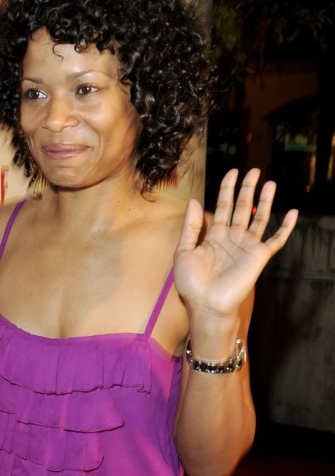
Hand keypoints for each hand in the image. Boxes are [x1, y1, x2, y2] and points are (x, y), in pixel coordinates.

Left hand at [174, 168, 297, 321]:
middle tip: (254, 170)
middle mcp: (232, 238)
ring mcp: (247, 246)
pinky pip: (276, 239)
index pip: (223, 206)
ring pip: (259, 218)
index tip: (233, 172)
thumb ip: (191, 226)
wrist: (206, 305)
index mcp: (214, 236)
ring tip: (270, 183)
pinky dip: (285, 227)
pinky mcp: (259, 256)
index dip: (227, 189)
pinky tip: (292, 213)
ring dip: (265, 201)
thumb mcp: (184, 251)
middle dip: (247, 188)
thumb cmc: (192, 283)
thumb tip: (194, 201)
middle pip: (242, 207)